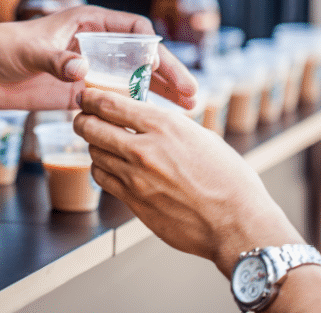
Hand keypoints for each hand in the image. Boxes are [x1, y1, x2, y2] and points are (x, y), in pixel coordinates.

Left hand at [0, 5, 196, 110]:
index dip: (151, 47)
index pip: (134, 29)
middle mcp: (94, 46)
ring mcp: (88, 70)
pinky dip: (131, 111)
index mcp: (89, 23)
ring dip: (158, 96)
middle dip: (168, 75)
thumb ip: (55, 60)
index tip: (160, 68)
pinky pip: (112, 102)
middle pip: (141, 58)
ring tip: (186, 112)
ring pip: (132, 82)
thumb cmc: (1, 47)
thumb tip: (80, 71)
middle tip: (192, 95)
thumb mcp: (30, 50)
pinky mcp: (78, 94)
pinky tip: (151, 126)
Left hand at [73, 87, 302, 274]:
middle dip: (83, 119)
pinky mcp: (132, 201)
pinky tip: (111, 167)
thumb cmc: (230, 180)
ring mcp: (134, 177)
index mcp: (165, 126)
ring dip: (95, 145)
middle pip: (90, 127)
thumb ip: (170, 128)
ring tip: (103, 143)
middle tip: (84, 118)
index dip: (92, 97)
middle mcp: (144, 149)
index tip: (87, 95)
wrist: (237, 224)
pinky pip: (102, 178)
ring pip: (94, 153)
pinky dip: (102, 169)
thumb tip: (148, 121)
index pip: (110, 104)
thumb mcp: (203, 139)